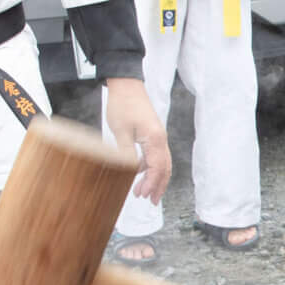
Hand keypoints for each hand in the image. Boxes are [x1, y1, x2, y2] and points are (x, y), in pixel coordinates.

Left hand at [100, 77, 171, 203]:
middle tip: (150, 201)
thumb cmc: (123, 104)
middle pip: (165, 168)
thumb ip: (126, 153)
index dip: (151, 184)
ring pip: (163, 163)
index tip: (143, 195)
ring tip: (146, 192)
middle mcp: (161, 139)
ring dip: (156, 178)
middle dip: (158, 186)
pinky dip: (152, 167)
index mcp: (155, 139)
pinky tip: (140, 172)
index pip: (157, 168)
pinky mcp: (153, 134)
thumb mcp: (120, 131)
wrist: (126, 84)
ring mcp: (158, 136)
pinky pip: (157, 155)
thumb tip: (128, 172)